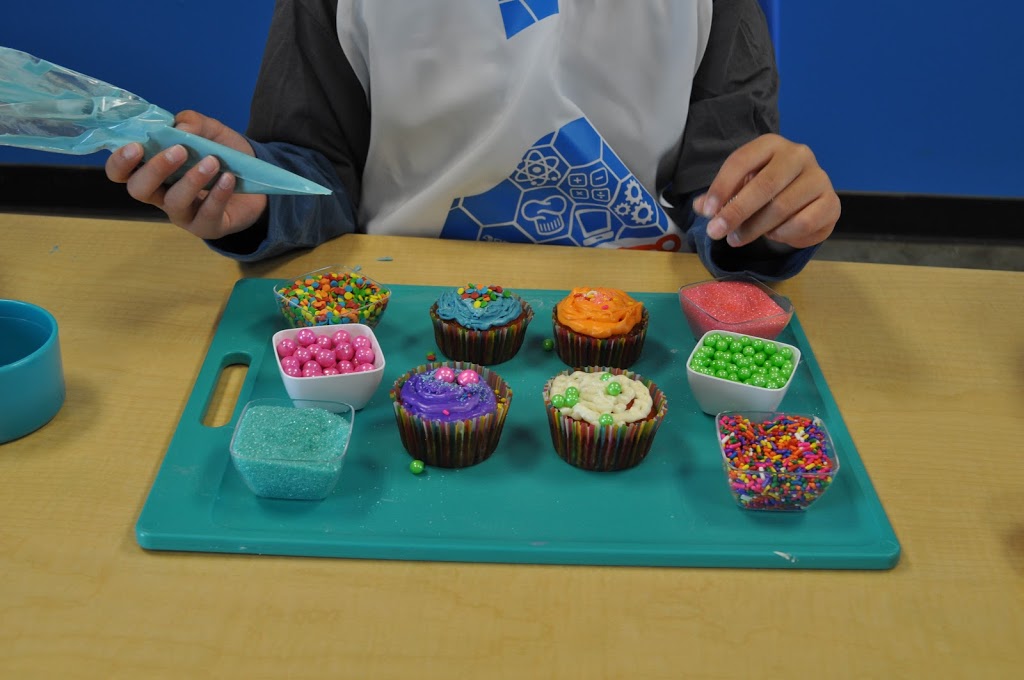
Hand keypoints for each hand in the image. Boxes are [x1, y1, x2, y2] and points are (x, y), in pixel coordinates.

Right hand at [105, 110, 266, 239]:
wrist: (258, 178)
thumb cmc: (223, 155)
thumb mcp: (209, 131)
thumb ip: (192, 122)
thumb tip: (178, 125)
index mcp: (152, 170)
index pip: (121, 172)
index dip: (120, 162)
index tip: (136, 146)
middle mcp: (161, 195)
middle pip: (139, 190)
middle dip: (155, 169)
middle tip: (179, 151)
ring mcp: (183, 214)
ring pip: (174, 202)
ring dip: (192, 180)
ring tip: (212, 162)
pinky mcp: (207, 227)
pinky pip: (207, 215)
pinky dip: (218, 194)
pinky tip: (229, 178)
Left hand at [692, 133, 840, 248]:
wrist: (806, 202)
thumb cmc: (768, 191)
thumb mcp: (741, 188)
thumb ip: (721, 196)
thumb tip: (698, 206)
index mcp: (770, 145)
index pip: (741, 161)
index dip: (721, 187)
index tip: (707, 212)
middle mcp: (798, 154)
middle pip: (764, 185)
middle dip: (736, 212)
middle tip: (716, 233)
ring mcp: (818, 177)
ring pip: (781, 207)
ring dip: (755, 228)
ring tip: (739, 238)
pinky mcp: (831, 202)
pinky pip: (802, 223)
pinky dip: (782, 234)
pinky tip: (773, 235)